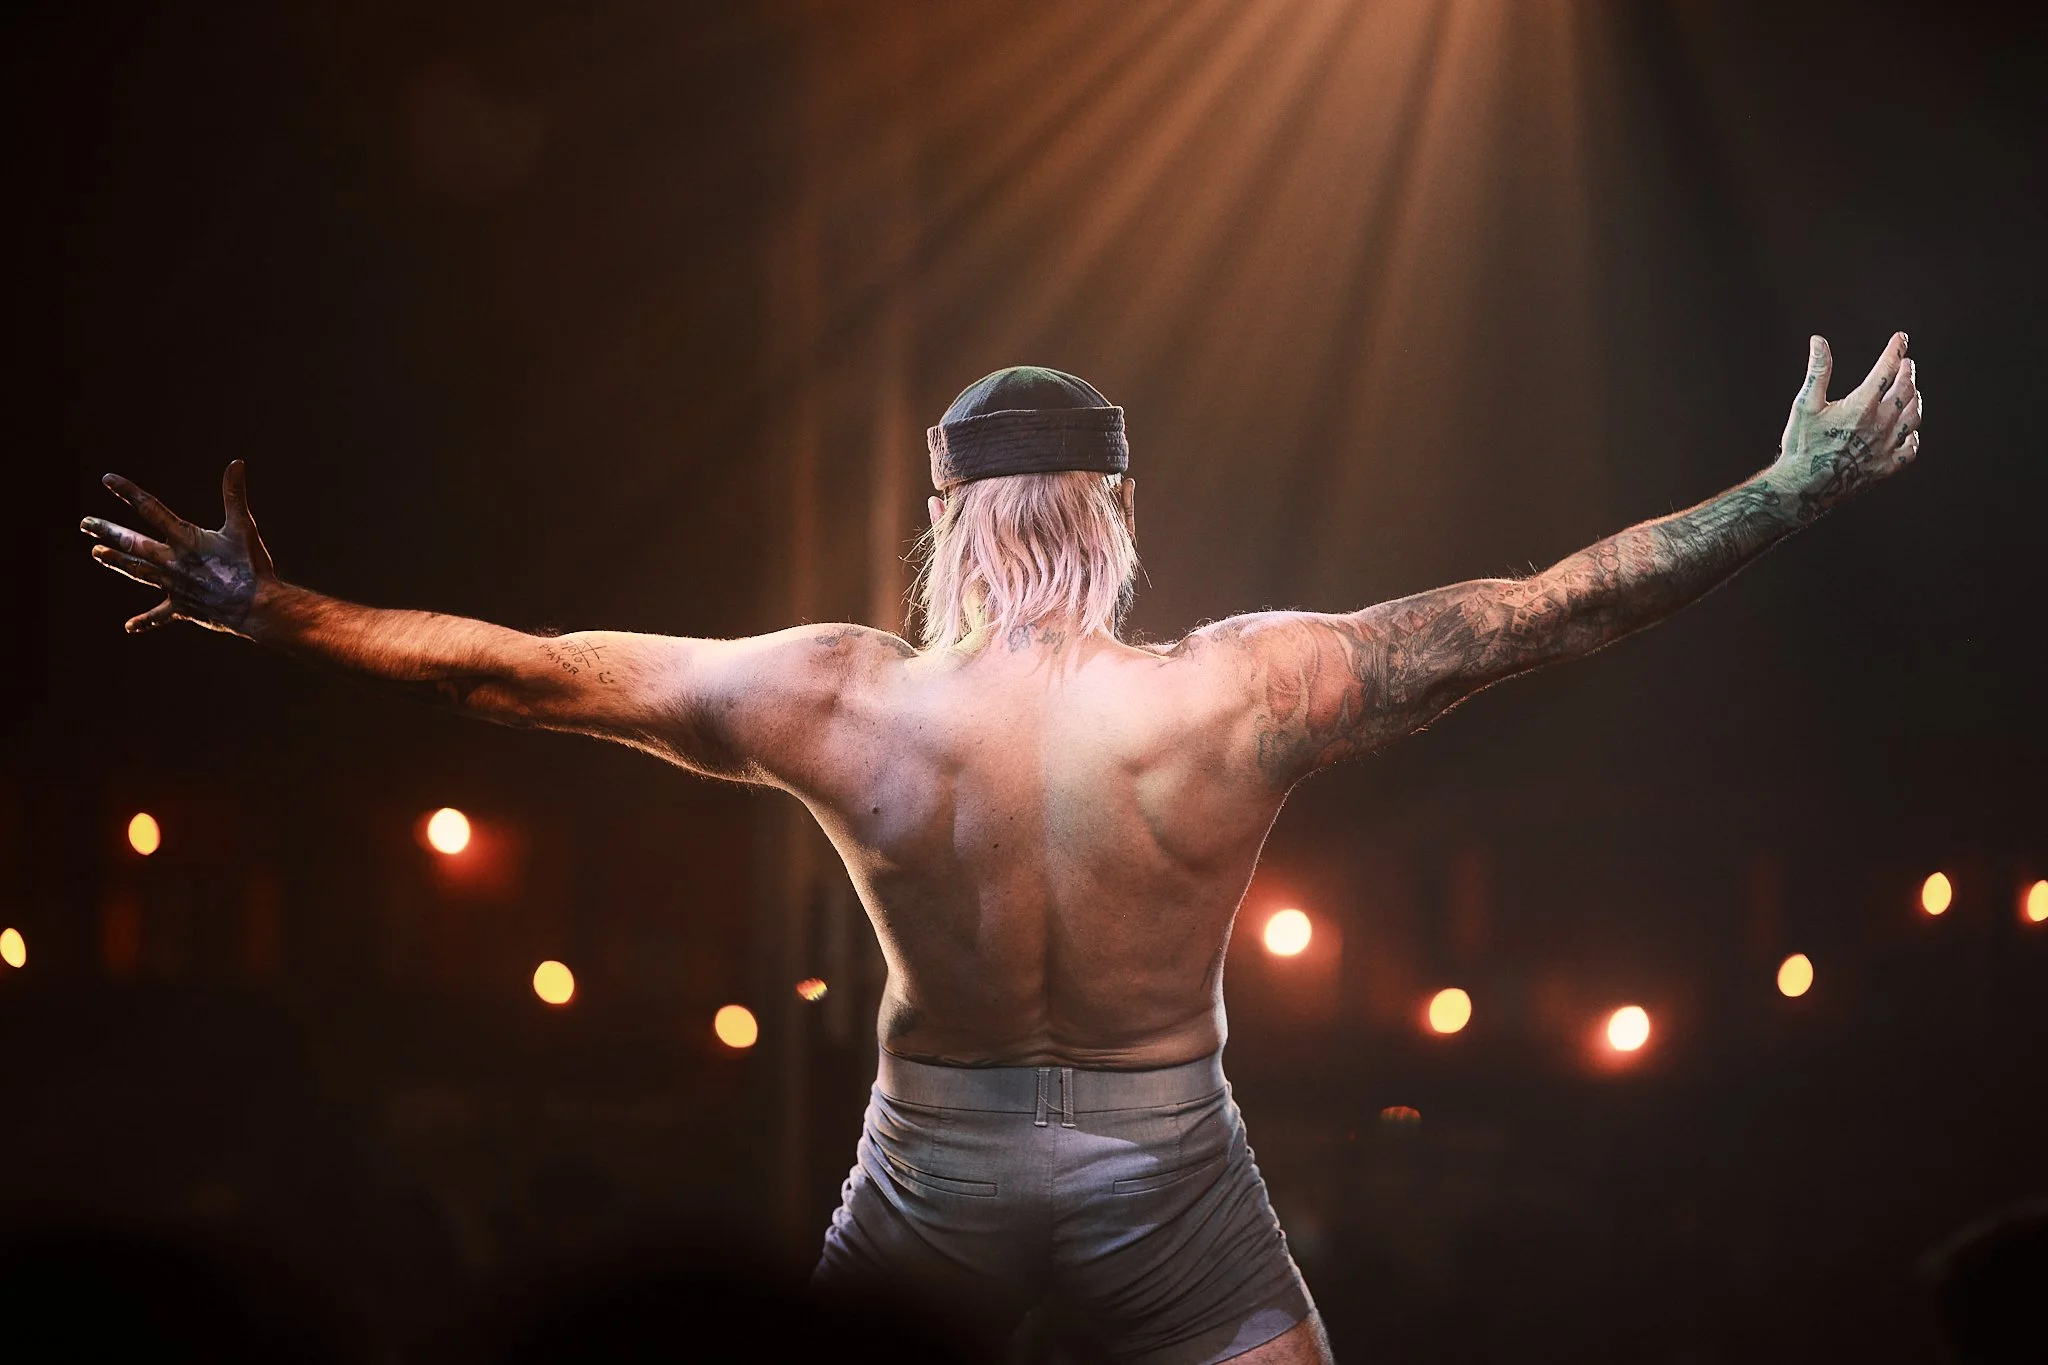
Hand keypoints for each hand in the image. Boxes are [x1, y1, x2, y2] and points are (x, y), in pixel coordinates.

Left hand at [80, 460, 277, 635]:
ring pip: (137, 571)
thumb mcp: (243, 526)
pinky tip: (129, 627)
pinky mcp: (181, 607)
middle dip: (108, 532)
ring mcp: (174, 585)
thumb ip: (234, 494)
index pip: (151, 510)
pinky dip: (145, 621)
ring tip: (96, 553)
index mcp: (186, 539)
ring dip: (116, 561)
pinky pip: (159, 615)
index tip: (107, 480)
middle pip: (133, 543)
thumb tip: (236, 463)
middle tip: (85, 523)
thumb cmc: (251, 565)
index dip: (128, 493)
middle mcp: (172, 561)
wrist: (256, 606)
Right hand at [1771, 331, 1922, 520]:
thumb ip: (1817, 371)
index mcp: (1860, 406)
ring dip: (1915, 398)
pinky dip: (1913, 434)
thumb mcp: (1804, 405)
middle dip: (1907, 372)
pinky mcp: (1887, 467)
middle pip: (1906, 390)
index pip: (1887, 369)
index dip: (1895, 350)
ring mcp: (1886, 447)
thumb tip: (1819, 340)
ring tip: (1911, 391)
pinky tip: (1907, 429)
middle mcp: (1879, 425)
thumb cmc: (1800, 445)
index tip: (1902, 338)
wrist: (1802, 488)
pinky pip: (1911, 447)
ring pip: (1914, 416)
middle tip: (1906, 364)